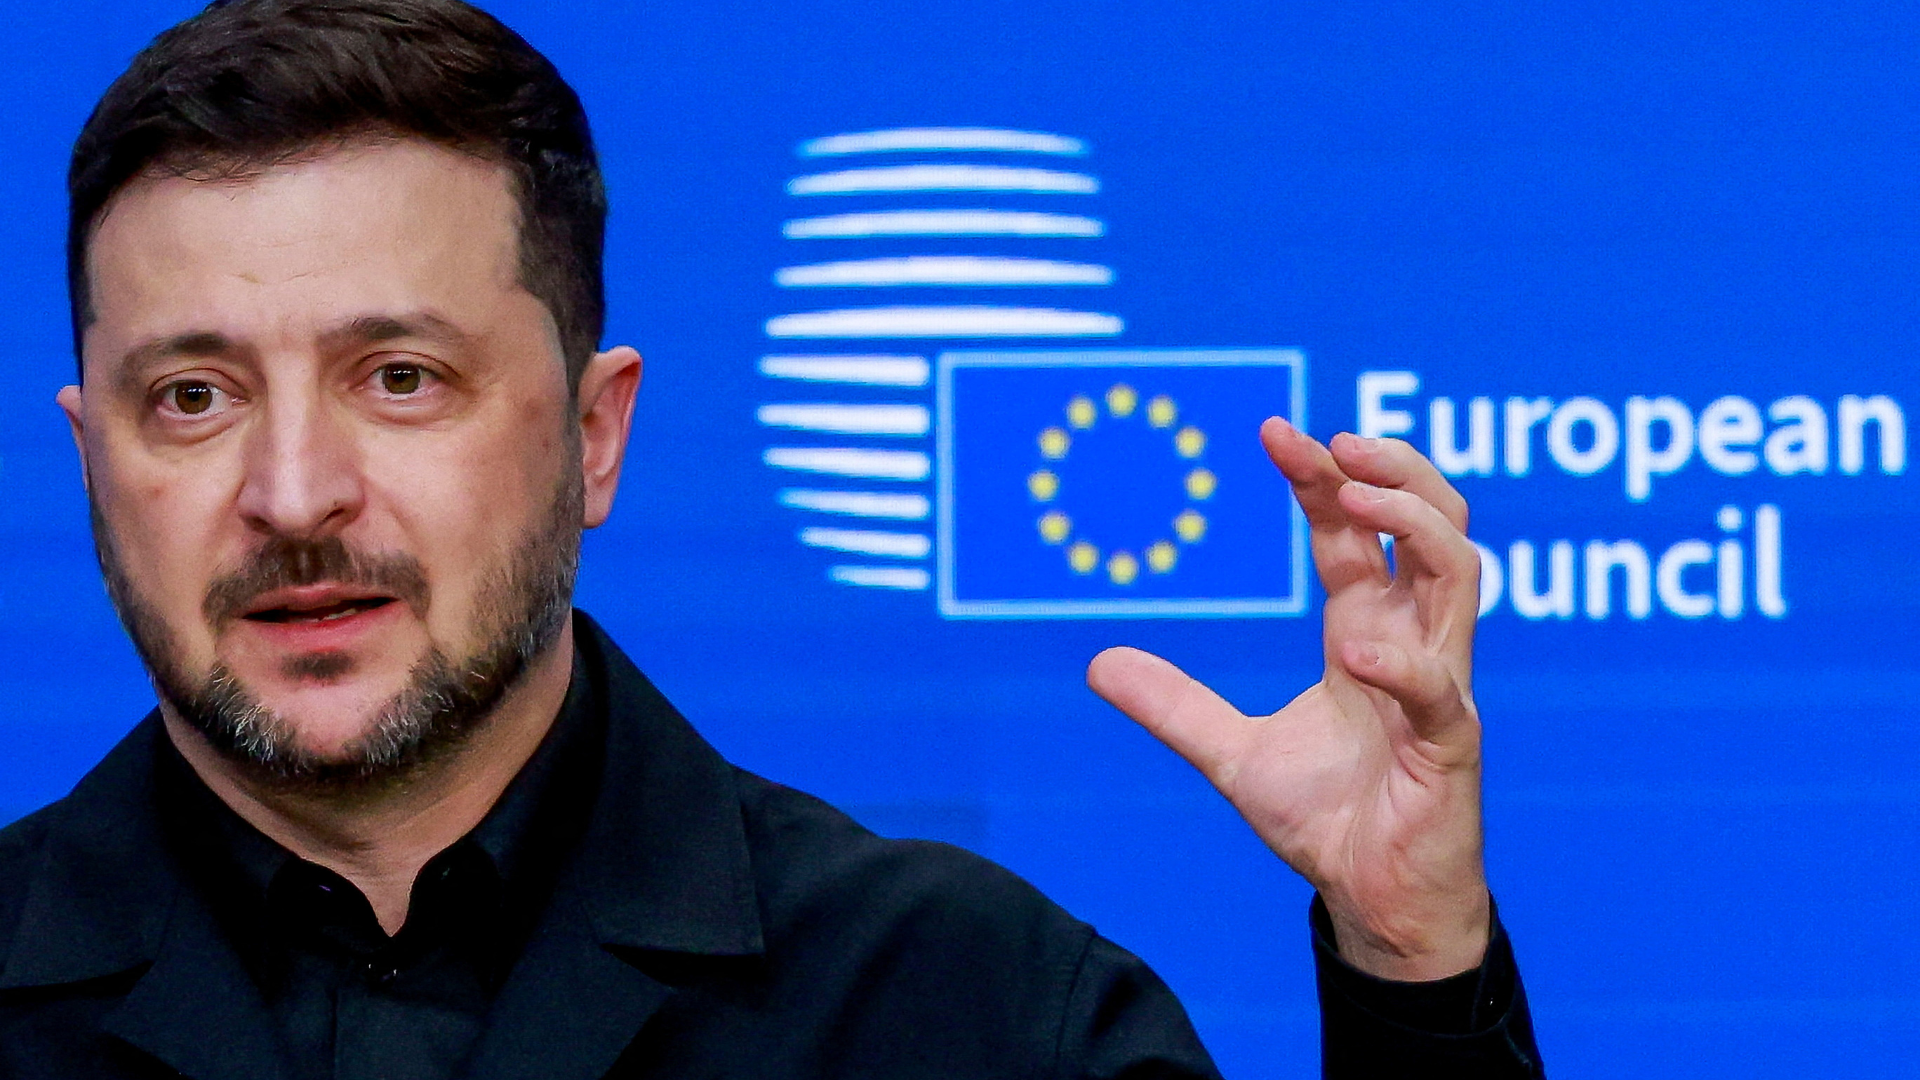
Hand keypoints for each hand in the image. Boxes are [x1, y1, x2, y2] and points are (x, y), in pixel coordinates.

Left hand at [1087, 417, 1489, 980]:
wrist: (1371, 902)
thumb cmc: (1327, 821)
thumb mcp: (1230, 754)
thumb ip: (1174, 705)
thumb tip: (1095, 663)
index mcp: (1367, 631)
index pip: (1355, 532)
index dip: (1321, 477)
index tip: (1274, 431)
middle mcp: (1412, 642)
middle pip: (1431, 524)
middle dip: (1393, 469)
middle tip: (1336, 439)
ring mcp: (1440, 685)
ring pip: (1461, 574)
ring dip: (1417, 522)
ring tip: (1359, 493)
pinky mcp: (1452, 742)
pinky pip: (1440, 688)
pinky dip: (1404, 664)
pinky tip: (1359, 650)